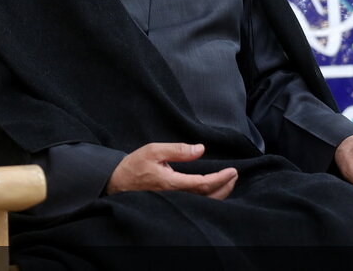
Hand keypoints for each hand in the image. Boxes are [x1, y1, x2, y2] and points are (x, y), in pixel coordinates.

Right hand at [106, 143, 237, 199]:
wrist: (117, 182)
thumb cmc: (134, 166)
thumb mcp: (154, 150)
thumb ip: (178, 150)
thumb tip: (200, 149)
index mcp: (171, 183)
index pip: (203, 184)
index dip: (220, 178)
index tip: (232, 171)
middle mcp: (175, 196)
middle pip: (208, 197)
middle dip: (224, 186)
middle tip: (234, 175)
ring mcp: (174, 202)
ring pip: (203, 203)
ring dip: (219, 193)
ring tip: (228, 182)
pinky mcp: (172, 203)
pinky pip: (196, 203)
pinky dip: (209, 198)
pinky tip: (213, 190)